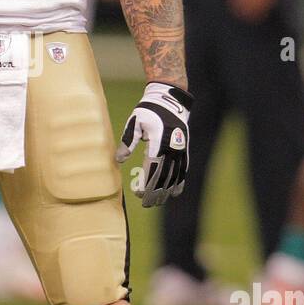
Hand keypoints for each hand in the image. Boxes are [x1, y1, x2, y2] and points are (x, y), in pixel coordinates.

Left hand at [116, 82, 191, 206]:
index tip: (138, 193)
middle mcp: (172, 147)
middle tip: (146, 204)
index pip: (152, 167)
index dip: (146, 182)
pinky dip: (179, 182)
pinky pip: (183, 169)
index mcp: (158, 141)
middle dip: (155, 192)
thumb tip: (119, 159)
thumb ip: (128, 141)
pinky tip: (174, 193)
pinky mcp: (184, 150)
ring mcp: (180, 149)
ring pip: (174, 175)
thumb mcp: (135, 122)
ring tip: (158, 202)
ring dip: (166, 190)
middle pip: (164, 175)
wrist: (170, 100)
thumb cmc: (149, 111)